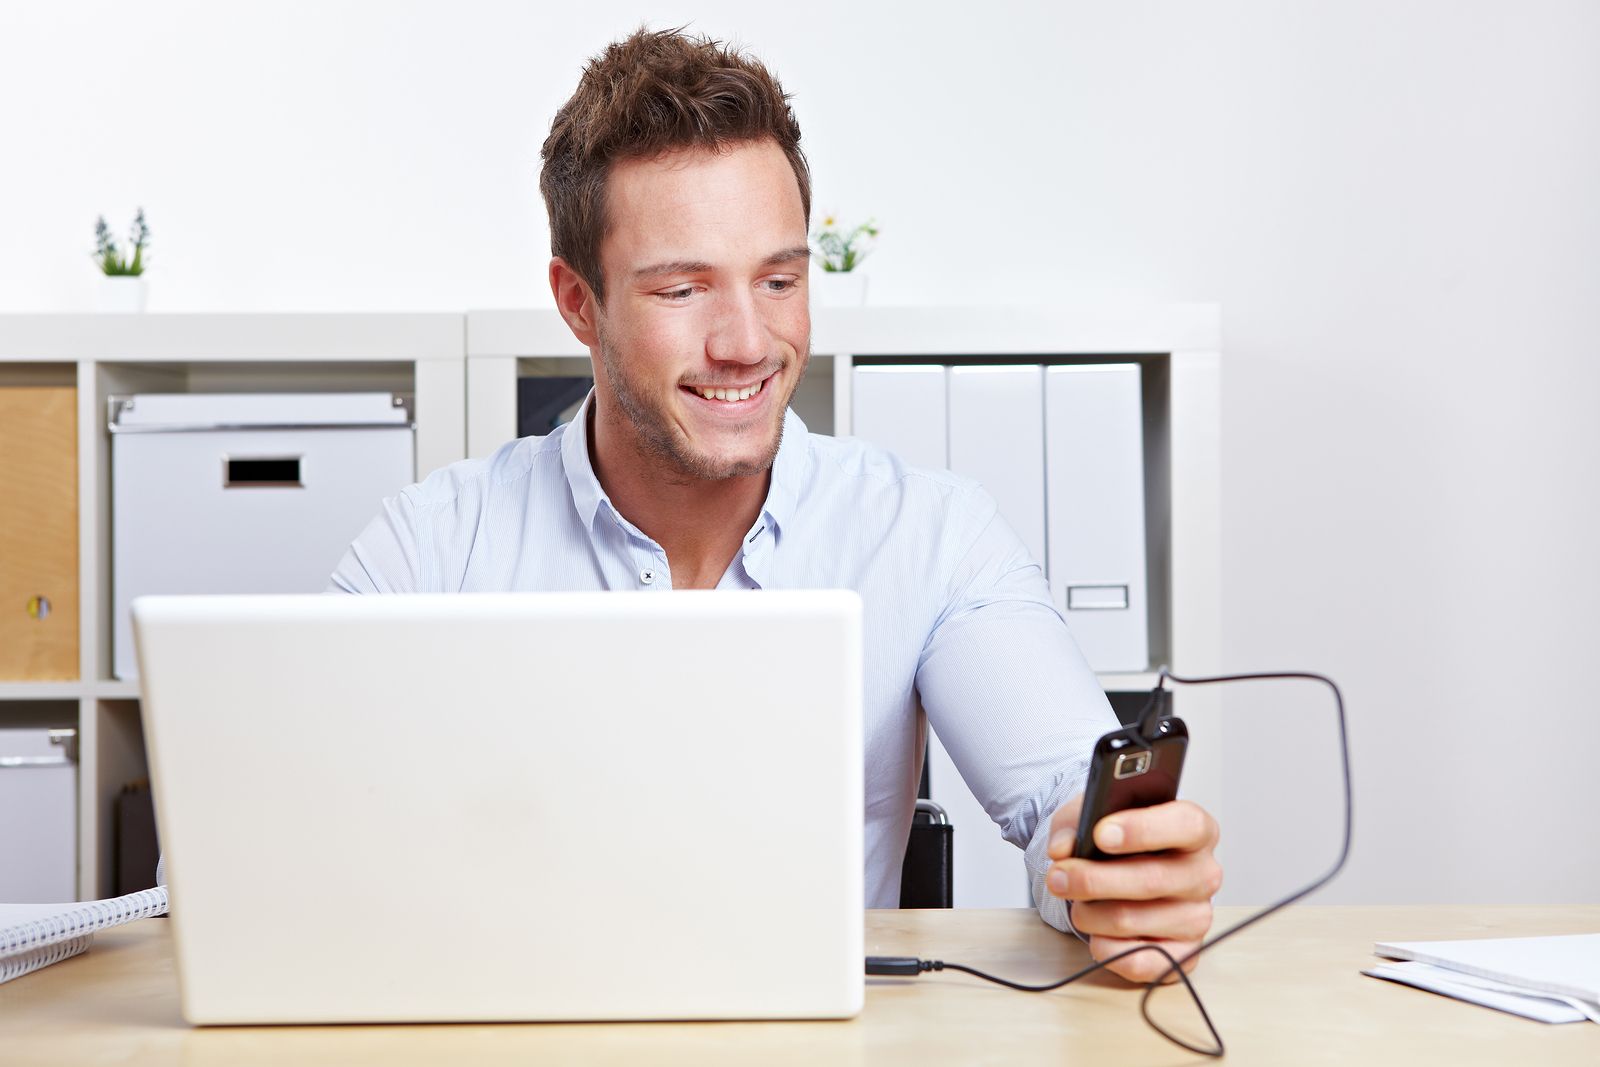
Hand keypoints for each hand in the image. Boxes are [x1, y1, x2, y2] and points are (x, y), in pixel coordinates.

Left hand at [1044, 793, 1221, 983]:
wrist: (1119, 876)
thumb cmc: (1113, 843)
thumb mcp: (1089, 818)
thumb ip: (1074, 826)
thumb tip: (1061, 850)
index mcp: (1195, 830)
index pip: (1186, 825)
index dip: (1142, 829)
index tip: (1100, 834)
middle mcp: (1204, 874)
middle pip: (1153, 879)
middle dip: (1094, 880)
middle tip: (1058, 876)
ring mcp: (1197, 917)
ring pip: (1134, 920)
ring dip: (1090, 915)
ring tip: (1077, 905)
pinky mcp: (1184, 954)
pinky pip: (1142, 962)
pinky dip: (1107, 949)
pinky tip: (1095, 936)